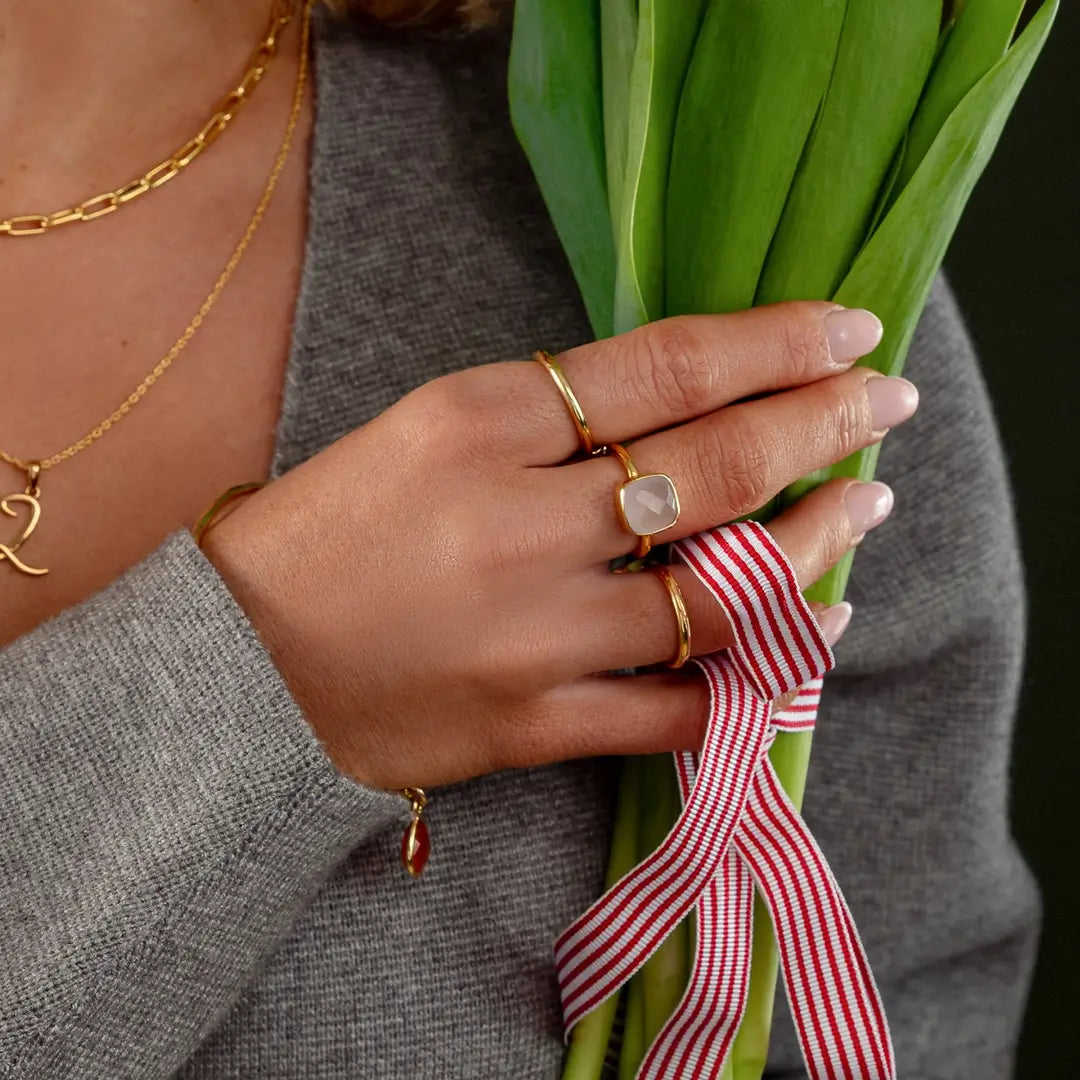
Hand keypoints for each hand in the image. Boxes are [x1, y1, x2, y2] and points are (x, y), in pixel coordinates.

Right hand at [202, 303, 915, 789]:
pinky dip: (754, 671)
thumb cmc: (332, 529)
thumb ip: (550, 420)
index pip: (666, 366)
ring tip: (865, 507)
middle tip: (885, 402)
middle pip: (713, 466)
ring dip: (816, 544)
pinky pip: (678, 706)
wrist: (241, 664)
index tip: (847, 327)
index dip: (777, 342)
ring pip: (721, 590)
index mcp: (478, 426)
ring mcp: (533, 635)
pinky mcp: (533, 723)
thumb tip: (686, 410)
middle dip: (822, 425)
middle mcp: (517, 525)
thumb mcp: (427, 430)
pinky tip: (803, 636)